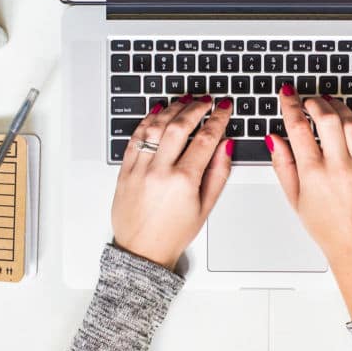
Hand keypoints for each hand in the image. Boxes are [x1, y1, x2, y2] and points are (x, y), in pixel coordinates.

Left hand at [112, 95, 233, 270]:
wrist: (141, 250)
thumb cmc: (174, 233)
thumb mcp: (205, 207)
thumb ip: (218, 173)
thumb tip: (226, 145)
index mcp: (183, 181)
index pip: (205, 139)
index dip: (218, 119)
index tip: (224, 108)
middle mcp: (160, 171)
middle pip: (179, 126)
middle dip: (196, 108)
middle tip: (207, 100)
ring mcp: (140, 168)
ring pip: (156, 126)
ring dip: (172, 109)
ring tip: (185, 100)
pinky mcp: (125, 169)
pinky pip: (136, 137)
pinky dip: (148, 120)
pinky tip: (159, 111)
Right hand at [268, 86, 351, 318]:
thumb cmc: (325, 227)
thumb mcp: (295, 198)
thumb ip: (283, 165)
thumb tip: (275, 139)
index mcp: (313, 174)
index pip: (298, 128)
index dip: (290, 106)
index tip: (287, 94)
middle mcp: (339, 168)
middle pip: (327, 120)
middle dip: (315, 102)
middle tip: (309, 99)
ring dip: (339, 107)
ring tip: (330, 101)